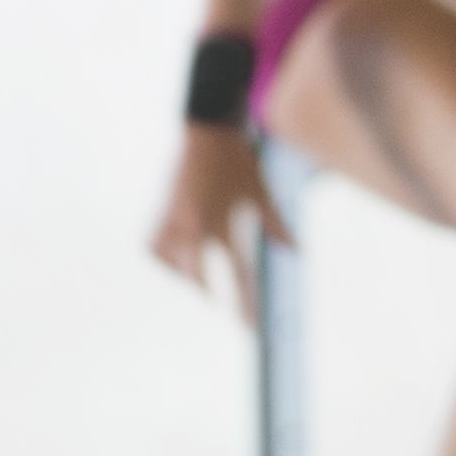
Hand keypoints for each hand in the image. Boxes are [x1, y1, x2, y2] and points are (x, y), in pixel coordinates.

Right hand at [152, 118, 288, 315]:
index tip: (249, 327)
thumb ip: (279, 225)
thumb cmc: (239, 160)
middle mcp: (194, 225)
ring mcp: (173, 220)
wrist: (206, 127)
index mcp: (223, 222)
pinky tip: (177, 266)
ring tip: (202, 287)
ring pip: (173, 266)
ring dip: (188, 279)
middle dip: (214, 298)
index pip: (238, 274)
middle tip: (225, 309)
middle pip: (199, 279)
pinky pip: (156, 249)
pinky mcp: (160, 212)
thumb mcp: (263, 192)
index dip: (245, 304)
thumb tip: (299, 252)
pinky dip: (166, 260)